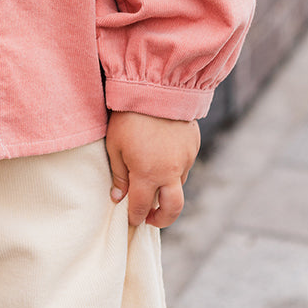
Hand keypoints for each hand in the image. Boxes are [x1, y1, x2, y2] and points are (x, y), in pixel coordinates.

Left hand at [105, 111, 199, 227]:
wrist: (157, 87)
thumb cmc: (128, 116)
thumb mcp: (115, 145)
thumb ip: (119, 174)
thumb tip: (118, 198)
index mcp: (147, 174)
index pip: (141, 207)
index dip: (134, 217)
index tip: (131, 220)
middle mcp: (170, 172)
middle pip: (172, 209)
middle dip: (162, 219)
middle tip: (150, 219)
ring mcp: (185, 159)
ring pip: (179, 186)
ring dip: (167, 191)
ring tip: (154, 184)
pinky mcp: (193, 146)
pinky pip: (184, 166)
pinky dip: (174, 169)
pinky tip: (163, 158)